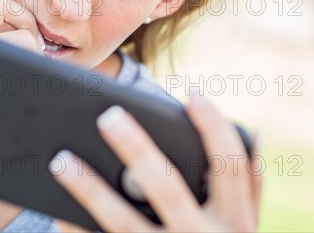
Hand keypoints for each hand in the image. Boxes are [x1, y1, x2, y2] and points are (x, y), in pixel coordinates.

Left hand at [51, 95, 262, 231]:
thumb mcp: (244, 228)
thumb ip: (248, 187)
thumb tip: (256, 134)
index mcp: (235, 224)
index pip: (230, 167)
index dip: (214, 128)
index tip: (193, 96)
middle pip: (167, 188)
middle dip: (137, 149)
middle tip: (107, 116)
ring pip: (123, 222)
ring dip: (90, 189)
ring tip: (61, 159)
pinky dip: (77, 230)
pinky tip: (58, 209)